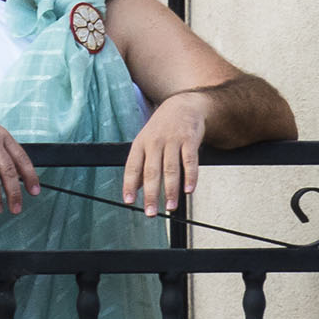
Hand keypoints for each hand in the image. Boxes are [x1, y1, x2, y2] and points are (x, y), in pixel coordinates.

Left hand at [123, 90, 208, 215]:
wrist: (183, 105)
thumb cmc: (162, 127)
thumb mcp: (146, 141)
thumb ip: (142, 164)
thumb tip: (137, 188)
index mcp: (140, 144)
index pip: (132, 167)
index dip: (130, 185)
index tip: (129, 201)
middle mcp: (154, 142)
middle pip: (151, 172)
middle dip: (151, 194)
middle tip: (151, 212)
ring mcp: (172, 141)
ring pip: (170, 169)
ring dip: (171, 190)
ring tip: (170, 207)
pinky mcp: (190, 140)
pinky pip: (190, 161)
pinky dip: (190, 177)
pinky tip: (189, 190)